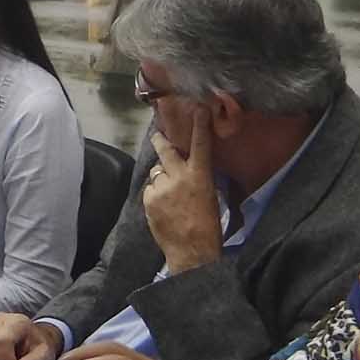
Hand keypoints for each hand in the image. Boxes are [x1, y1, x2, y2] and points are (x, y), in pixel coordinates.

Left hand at [142, 106, 223, 273]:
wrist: (191, 250)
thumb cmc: (207, 226)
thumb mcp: (210, 196)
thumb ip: (198, 178)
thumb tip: (190, 167)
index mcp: (200, 176)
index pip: (200, 144)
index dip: (199, 124)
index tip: (198, 108)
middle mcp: (179, 177)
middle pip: (165, 150)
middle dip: (161, 141)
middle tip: (159, 135)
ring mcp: (161, 188)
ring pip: (156, 173)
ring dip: (161, 178)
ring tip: (170, 195)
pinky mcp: (149, 199)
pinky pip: (150, 189)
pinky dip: (155, 194)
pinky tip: (163, 207)